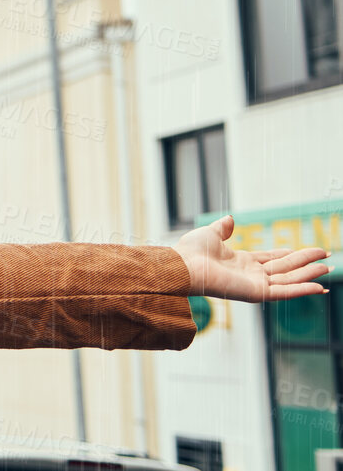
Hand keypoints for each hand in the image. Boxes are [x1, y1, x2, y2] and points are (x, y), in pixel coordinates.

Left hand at [173, 213, 332, 302]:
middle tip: (328, 257)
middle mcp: (252, 275)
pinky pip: (284, 292)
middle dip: (307, 263)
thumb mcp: (211, 234)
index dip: (292, 255)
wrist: (183, 264)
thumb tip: (231, 218)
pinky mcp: (257, 293)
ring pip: (290, 279)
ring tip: (328, 267)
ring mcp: (256, 285)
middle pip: (286, 268)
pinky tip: (319, 287)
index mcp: (242, 262)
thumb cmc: (191, 251)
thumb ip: (224, 228)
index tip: (310, 251)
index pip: (274, 259)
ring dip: (310, 274)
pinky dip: (302, 290)